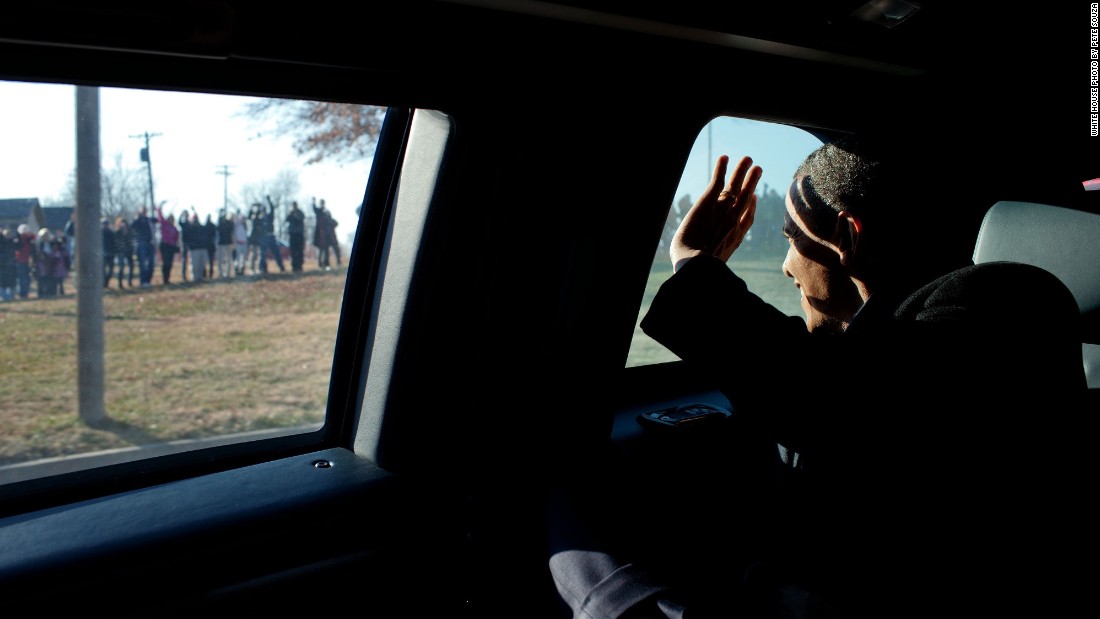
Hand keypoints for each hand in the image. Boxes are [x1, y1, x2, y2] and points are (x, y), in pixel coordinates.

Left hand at [670, 155, 761, 270]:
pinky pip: (717, 180)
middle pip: (745, 196)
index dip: (751, 206)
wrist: (696, 263)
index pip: (746, 218)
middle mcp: (732, 220)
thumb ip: (717, 262)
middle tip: (758, 169)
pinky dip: (721, 168)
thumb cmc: (701, 270)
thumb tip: (709, 267)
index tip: (753, 197)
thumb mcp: (714, 267)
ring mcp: (723, 209)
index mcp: (735, 236)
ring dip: (742, 171)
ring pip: (735, 185)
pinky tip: (725, 157)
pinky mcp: (709, 201)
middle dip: (752, 182)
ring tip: (748, 159)